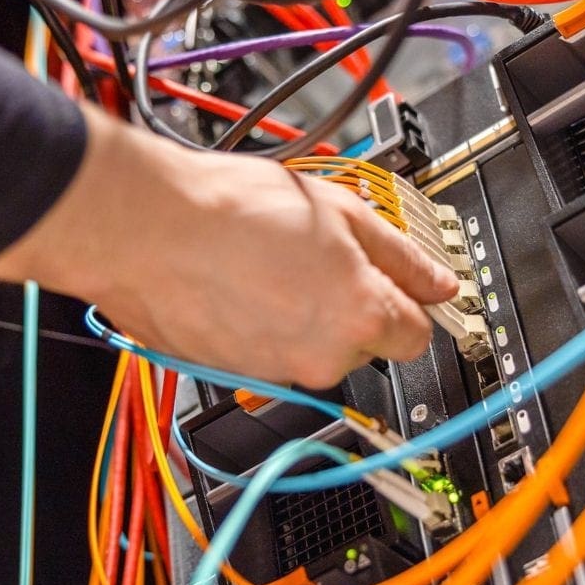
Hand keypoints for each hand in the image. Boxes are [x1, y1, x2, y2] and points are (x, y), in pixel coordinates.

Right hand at [0, 105, 458, 387]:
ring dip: (306, 313)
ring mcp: (275, 371)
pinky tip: (244, 283)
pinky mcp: (234, 373)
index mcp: (360, 318)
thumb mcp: (340, 211)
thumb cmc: (232, 211)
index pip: (418, 336)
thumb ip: (402, 256)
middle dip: (354, 305)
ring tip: (273, 263)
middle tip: (322, 256)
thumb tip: (439, 283)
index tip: (403, 288)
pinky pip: (270, 352)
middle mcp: (323, 358)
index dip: (411, 305)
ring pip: (315, 347)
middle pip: (365, 343)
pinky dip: (266, 325)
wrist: (145, 229)